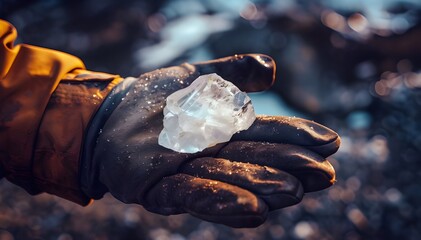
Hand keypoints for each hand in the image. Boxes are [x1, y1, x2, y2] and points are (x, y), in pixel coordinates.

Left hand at [81, 54, 339, 226]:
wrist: (110, 115)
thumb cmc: (156, 97)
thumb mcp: (195, 77)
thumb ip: (232, 73)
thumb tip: (272, 68)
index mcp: (224, 130)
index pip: (266, 134)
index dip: (297, 137)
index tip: (330, 142)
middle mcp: (213, 156)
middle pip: (256, 161)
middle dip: (289, 167)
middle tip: (325, 176)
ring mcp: (187, 174)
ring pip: (230, 181)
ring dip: (261, 187)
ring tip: (292, 192)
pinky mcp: (158, 189)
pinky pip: (190, 196)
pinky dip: (219, 201)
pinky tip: (251, 208)